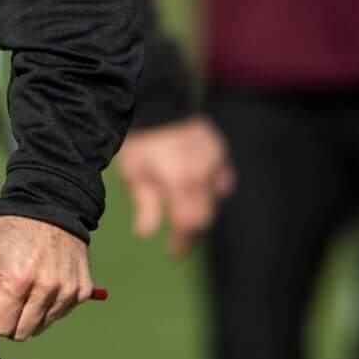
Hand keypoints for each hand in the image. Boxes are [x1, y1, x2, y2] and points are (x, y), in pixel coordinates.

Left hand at [0, 215, 93, 341]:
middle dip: (10, 319)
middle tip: (10, 295)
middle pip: (21, 333)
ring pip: (41, 327)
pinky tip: (46, 283)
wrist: (50, 208)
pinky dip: (50, 306)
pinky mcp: (82, 291)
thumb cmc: (11, 233)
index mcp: (17, 281)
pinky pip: (60, 315)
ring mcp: (68, 291)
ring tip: (29, 286)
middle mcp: (46, 289)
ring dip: (31, 314)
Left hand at [118, 117, 234, 255]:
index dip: (183, 243)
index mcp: (180, 182)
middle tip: (180, 239)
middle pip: (205, 217)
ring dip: (202, 211)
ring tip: (185, 213)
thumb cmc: (141, 143)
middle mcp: (202, 174)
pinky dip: (214, 189)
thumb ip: (145, 206)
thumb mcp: (135, 175)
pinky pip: (223, 180)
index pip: (188, 225)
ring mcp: (215, 162)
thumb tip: (145, 234)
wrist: (157, 105)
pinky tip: (200, 189)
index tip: (174, 253)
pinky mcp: (221, 152)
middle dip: (192, 232)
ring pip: (215, 200)